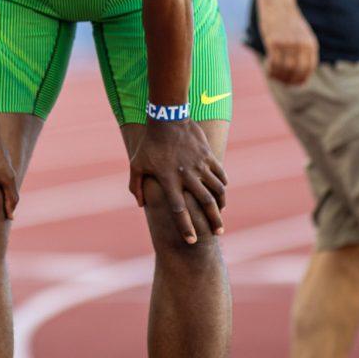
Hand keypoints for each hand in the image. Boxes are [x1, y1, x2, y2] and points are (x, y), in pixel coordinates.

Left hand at [128, 119, 227, 243]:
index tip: (192, 241)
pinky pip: (220, 174)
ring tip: (221, 213)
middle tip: (218, 232)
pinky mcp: (208, 156)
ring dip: (221, 204)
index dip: (185, 227)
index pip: (178, 209)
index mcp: (169, 179)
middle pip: (204, 202)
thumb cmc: (150, 143)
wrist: (167, 117)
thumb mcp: (136, 164)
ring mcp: (199, 165)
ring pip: (216, 189)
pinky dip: (222, 185)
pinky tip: (221, 191)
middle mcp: (186, 174)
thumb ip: (136, 186)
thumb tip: (139, 204)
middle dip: (213, 220)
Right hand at [258, 0, 318, 83]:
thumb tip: (300, 72)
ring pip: (285, 69)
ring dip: (279, 76)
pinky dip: (271, 69)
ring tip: (273, 74)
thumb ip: (304, 51)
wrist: (278, 5)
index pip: (309, 68)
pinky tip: (268, 67)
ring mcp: (288, 44)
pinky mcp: (274, 42)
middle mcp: (301, 45)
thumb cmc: (288, 22)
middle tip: (282, 81)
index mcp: (311, 44)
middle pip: (297, 71)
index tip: (294, 82)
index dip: (301, 79)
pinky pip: (274, 63)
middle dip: (290, 80)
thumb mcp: (303, 36)